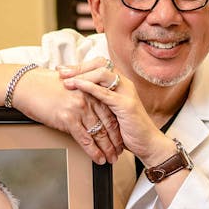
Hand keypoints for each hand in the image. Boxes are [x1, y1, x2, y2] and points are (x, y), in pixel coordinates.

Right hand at [11, 65, 123, 164]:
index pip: (110, 112)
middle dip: (116, 141)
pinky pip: (85, 139)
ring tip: (112, 159)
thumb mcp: (71, 87)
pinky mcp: (68, 118)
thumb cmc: (45, 86)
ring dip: (107, 149)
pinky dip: (93, 151)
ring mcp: (79, 109)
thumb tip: (90, 114)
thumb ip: (84, 98)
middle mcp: (88, 99)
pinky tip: (98, 158)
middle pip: (108, 124)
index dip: (117, 127)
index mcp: (91, 90)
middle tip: (120, 152)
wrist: (27, 85)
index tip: (121, 137)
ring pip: (99, 133)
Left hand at [60, 59, 175, 166]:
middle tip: (61, 71)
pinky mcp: (126, 104)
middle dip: (78, 67)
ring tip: (66, 80)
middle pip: (100, 65)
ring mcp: (126, 92)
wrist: (147, 143)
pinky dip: (89, 88)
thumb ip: (100, 101)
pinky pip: (105, 92)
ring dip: (82, 75)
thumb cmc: (128, 130)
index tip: (64, 69)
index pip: (100, 64)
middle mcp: (124, 84)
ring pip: (102, 74)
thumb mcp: (111, 112)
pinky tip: (77, 86)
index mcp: (120, 83)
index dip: (81, 65)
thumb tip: (77, 96)